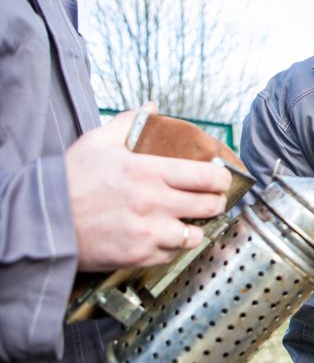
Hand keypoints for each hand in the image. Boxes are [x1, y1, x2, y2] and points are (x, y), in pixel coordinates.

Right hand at [65, 105, 232, 271]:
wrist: (43, 221)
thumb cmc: (70, 181)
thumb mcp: (98, 142)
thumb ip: (129, 123)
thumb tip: (150, 107)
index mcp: (149, 172)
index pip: (207, 176)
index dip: (222, 179)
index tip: (222, 179)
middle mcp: (154, 202)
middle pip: (210, 205)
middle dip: (215, 202)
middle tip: (210, 200)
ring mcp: (149, 231)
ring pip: (196, 233)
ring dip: (195, 227)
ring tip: (187, 221)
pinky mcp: (140, 255)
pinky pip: (172, 254)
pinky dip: (172, 246)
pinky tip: (163, 236)